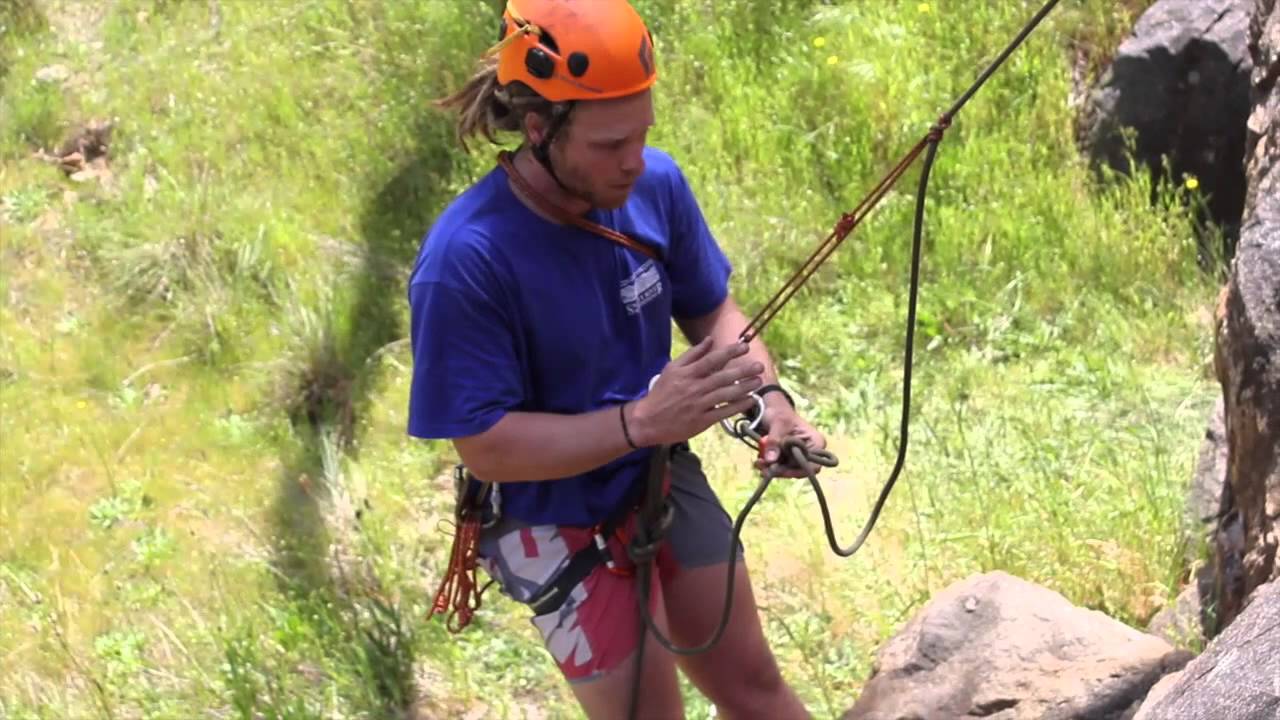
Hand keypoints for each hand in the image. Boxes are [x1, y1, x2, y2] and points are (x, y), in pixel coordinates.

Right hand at [628, 337, 763, 446]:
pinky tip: (750, 400)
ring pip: (726, 395)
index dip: (730, 352)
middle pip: (723, 377)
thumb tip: (709, 340)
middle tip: (759, 366)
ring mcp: (699, 405)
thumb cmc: (661, 393)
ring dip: (745, 388)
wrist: (648, 420)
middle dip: (743, 371)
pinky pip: (724, 412)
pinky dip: (738, 406)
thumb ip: (692, 354)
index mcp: (687, 374)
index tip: (745, 347)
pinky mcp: (702, 421)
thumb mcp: (672, 369)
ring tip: (758, 381)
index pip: (712, 360)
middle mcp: (694, 388)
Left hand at [753, 403, 826, 478]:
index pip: (813, 466)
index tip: (779, 470)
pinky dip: (770, 466)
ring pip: (788, 470)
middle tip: (762, 466)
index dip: (797, 471)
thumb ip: (774, 441)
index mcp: (816, 442)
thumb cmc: (779, 412)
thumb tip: (771, 460)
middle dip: (780, 470)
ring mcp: (799, 456)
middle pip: (798, 470)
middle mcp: (811, 452)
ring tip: (758, 462)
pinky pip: (780, 467)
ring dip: (772, 469)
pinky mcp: (788, 458)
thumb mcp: (778, 423)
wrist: (770, 409)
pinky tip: (760, 461)